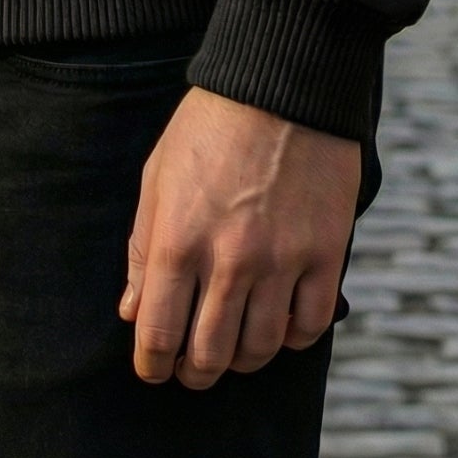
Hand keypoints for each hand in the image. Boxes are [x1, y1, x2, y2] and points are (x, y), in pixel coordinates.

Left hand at [120, 87, 360, 388]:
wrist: (281, 84)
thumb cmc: (210, 126)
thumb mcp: (157, 176)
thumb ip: (142, 246)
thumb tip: (132, 310)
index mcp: (177, 239)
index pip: (158, 332)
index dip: (152, 363)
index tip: (153, 370)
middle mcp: (228, 259)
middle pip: (209, 353)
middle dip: (194, 373)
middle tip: (192, 370)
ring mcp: (281, 260)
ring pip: (260, 349)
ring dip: (241, 360)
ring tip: (233, 351)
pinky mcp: (324, 253)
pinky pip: (309, 326)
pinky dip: (292, 338)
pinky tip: (280, 325)